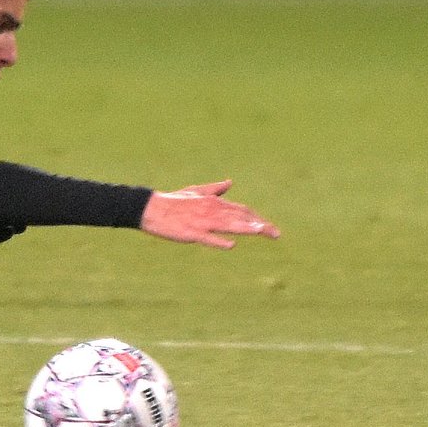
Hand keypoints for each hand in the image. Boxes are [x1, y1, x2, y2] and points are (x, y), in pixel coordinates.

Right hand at [139, 180, 279, 249]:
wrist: (151, 208)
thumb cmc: (173, 201)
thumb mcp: (196, 192)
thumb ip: (215, 189)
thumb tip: (230, 182)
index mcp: (213, 202)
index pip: (241, 209)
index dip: (257, 217)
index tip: (269, 226)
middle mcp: (211, 210)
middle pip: (240, 218)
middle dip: (260, 225)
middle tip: (276, 234)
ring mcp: (202, 222)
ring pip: (228, 225)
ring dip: (245, 228)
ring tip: (261, 232)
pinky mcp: (191, 232)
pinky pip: (207, 237)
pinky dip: (218, 240)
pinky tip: (230, 244)